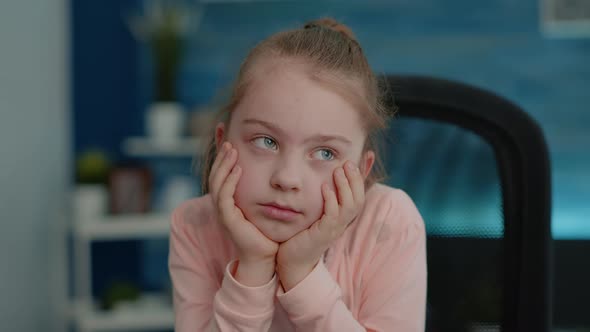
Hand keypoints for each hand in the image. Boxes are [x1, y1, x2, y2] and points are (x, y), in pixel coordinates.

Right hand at [209, 142, 278, 284]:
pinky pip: (224, 197)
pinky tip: (237, 170)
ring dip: (223, 165)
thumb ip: (267, 190)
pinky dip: (229, 182)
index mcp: (230, 201)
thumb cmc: (268, 233)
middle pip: (216, 175)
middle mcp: (223, 205)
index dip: (223, 157)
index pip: (222, 174)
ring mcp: (224, 213)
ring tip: (231, 150)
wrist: (266, 257)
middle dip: (221, 157)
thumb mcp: (266, 206)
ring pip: (217, 183)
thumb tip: (279, 174)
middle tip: (228, 140)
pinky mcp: (228, 220)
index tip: (229, 139)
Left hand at [276, 161, 364, 290]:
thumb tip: (321, 178)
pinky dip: (330, 200)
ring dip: (345, 187)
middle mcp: (342, 223)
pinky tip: (324, 188)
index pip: (359, 195)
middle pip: (358, 199)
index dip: (361, 178)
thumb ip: (320, 198)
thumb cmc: (301, 235)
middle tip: (347, 162)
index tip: (360, 160)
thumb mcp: (314, 213)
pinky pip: (332, 216)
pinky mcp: (323, 234)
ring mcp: (334, 229)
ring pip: (349, 206)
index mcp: (342, 217)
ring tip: (338, 170)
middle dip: (355, 179)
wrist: (293, 261)